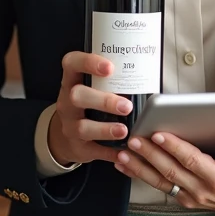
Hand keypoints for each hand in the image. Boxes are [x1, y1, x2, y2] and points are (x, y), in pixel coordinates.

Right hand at [47, 51, 133, 165]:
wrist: (64, 136)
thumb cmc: (88, 104)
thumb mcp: (90, 88)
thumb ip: (110, 79)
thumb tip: (150, 69)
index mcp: (72, 81)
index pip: (72, 63)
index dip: (88, 62)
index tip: (110, 67)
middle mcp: (67, 102)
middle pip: (77, 96)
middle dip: (103, 100)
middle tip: (126, 105)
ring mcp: (70, 125)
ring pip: (83, 127)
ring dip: (105, 129)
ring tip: (124, 130)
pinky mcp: (78, 147)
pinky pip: (94, 151)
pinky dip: (110, 153)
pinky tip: (124, 152)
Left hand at [113, 130, 214, 215]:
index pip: (192, 160)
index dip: (174, 147)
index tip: (159, 134)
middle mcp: (202, 190)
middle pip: (171, 170)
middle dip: (150, 154)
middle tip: (134, 139)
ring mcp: (192, 197)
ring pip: (161, 181)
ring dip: (139, 167)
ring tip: (122, 154)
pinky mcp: (185, 199)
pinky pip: (161, 187)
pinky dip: (142, 176)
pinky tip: (128, 166)